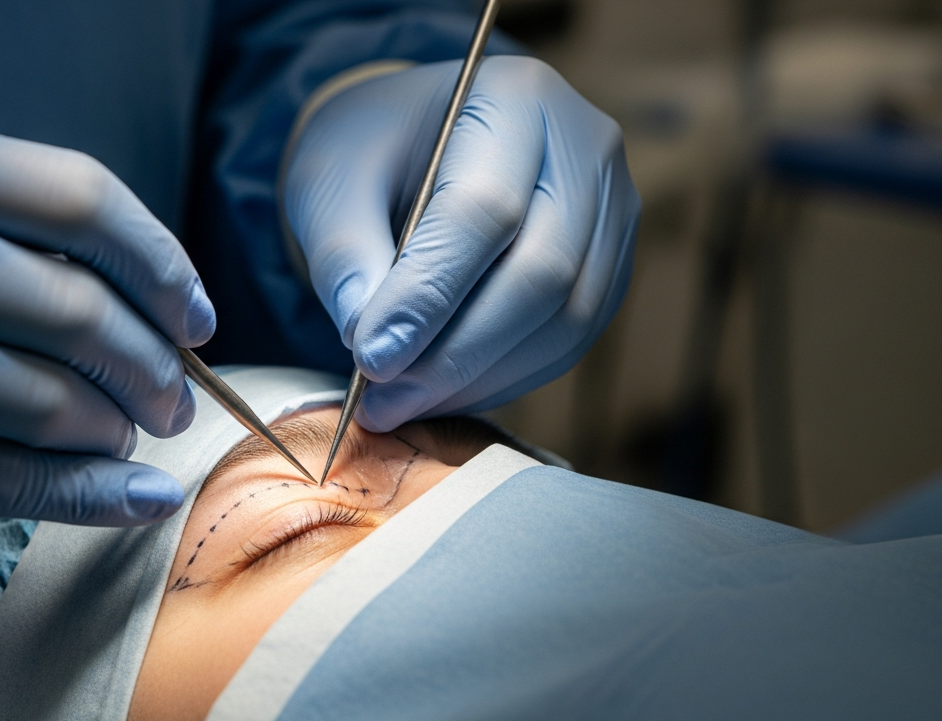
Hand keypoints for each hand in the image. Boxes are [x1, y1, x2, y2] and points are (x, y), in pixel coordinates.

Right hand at [0, 123, 214, 540]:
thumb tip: (133, 291)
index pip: (81, 196)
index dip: (160, 261)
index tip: (193, 312)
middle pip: (83, 310)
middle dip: (155, 365)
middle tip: (171, 395)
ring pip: (58, 402)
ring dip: (120, 430)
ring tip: (128, 436)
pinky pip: (17, 479)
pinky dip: (97, 495)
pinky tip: (140, 497)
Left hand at [285, 56, 639, 430]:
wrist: (414, 145)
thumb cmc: (370, 153)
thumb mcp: (330, 182)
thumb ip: (343, 253)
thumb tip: (370, 340)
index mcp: (514, 97)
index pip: (485, 210)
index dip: (428, 295)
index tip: (370, 357)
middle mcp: (583, 147)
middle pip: (542, 271)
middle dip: (456, 352)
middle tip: (383, 398)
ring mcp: (611, 209)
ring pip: (565, 318)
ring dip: (479, 377)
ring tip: (401, 402)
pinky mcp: (610, 264)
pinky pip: (570, 340)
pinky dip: (505, 378)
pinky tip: (444, 391)